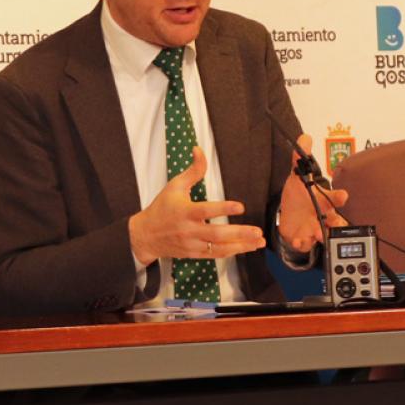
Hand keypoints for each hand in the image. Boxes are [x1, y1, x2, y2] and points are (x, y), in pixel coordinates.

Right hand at [128, 146, 265, 266]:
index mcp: (185, 211)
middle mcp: (189, 230)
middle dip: (239, 233)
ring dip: (241, 246)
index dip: (224, 209)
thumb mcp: (174, 186)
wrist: (146, 235)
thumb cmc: (161, 208)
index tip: (241, 207)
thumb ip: (192, 170)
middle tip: (257, 231)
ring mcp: (192, 244)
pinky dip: (232, 252)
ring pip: (219, 248)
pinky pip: (215, 255)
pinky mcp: (194, 254)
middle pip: (217, 234)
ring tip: (258, 241)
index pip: (206, 210)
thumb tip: (199, 150)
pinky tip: (246, 247)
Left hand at [277, 134, 348, 252]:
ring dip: (321, 233)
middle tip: (332, 220)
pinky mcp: (305, 239)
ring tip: (317, 233)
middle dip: (335, 220)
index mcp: (323, 200)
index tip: (343, 195)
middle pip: (335, 219)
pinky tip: (298, 241)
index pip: (335, 198)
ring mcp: (315, 228)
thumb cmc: (298, 198)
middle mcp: (323, 216)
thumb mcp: (296, 178)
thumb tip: (304, 138)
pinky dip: (303, 244)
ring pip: (324, 234)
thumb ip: (300, 159)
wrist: (288, 218)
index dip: (340, 196)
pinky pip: (307, 244)